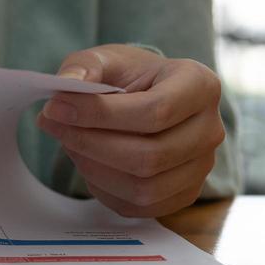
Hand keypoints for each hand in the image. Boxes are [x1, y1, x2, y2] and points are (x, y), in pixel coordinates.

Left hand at [37, 45, 225, 217]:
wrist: (146, 98)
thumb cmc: (128, 78)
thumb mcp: (105, 59)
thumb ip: (82, 67)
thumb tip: (63, 88)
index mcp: (200, 86)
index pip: (156, 112)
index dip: (100, 115)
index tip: (55, 107)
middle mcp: (211, 129)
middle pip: (149, 156)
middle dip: (90, 144)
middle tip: (53, 126)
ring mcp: (201, 166)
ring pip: (143, 187)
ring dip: (93, 169)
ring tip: (70, 143)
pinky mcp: (184, 194)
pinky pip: (138, 206)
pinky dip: (103, 189)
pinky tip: (88, 163)